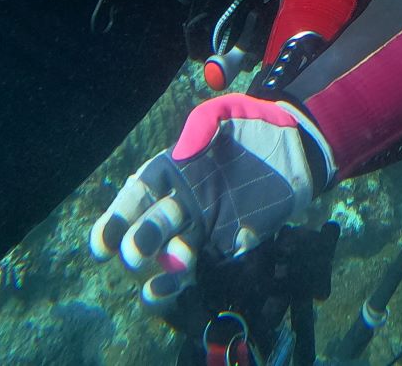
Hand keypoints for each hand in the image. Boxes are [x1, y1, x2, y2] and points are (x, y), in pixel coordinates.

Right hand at [88, 94, 329, 313]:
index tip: (103, 241)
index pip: (137, 197)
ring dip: (163, 273)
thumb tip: (182, 150)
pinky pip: (207, 267)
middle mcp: (184, 204)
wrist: (298, 146)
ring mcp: (206, 227)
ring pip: (173, 257)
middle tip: (136, 253)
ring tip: (157, 287)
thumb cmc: (254, 125)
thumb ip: (201, 126)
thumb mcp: (226, 112)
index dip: (117, 219)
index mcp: (173, 172)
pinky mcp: (232, 244)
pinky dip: (189, 282)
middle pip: (152, 229)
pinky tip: (180, 288)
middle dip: (140, 243)